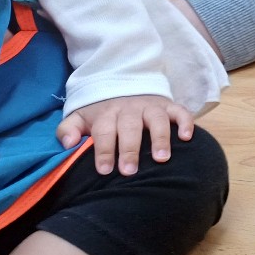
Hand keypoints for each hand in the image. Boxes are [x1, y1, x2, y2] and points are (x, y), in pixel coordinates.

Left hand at [56, 95, 193, 175]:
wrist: (124, 84)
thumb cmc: (103, 112)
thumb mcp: (80, 117)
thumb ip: (68, 129)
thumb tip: (68, 143)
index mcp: (107, 113)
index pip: (104, 131)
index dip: (104, 151)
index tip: (104, 170)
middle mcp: (130, 108)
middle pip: (130, 127)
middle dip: (130, 149)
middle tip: (130, 171)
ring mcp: (151, 106)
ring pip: (156, 119)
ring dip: (160, 138)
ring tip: (162, 158)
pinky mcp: (169, 105)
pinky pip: (180, 111)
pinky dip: (185, 122)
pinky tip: (186, 137)